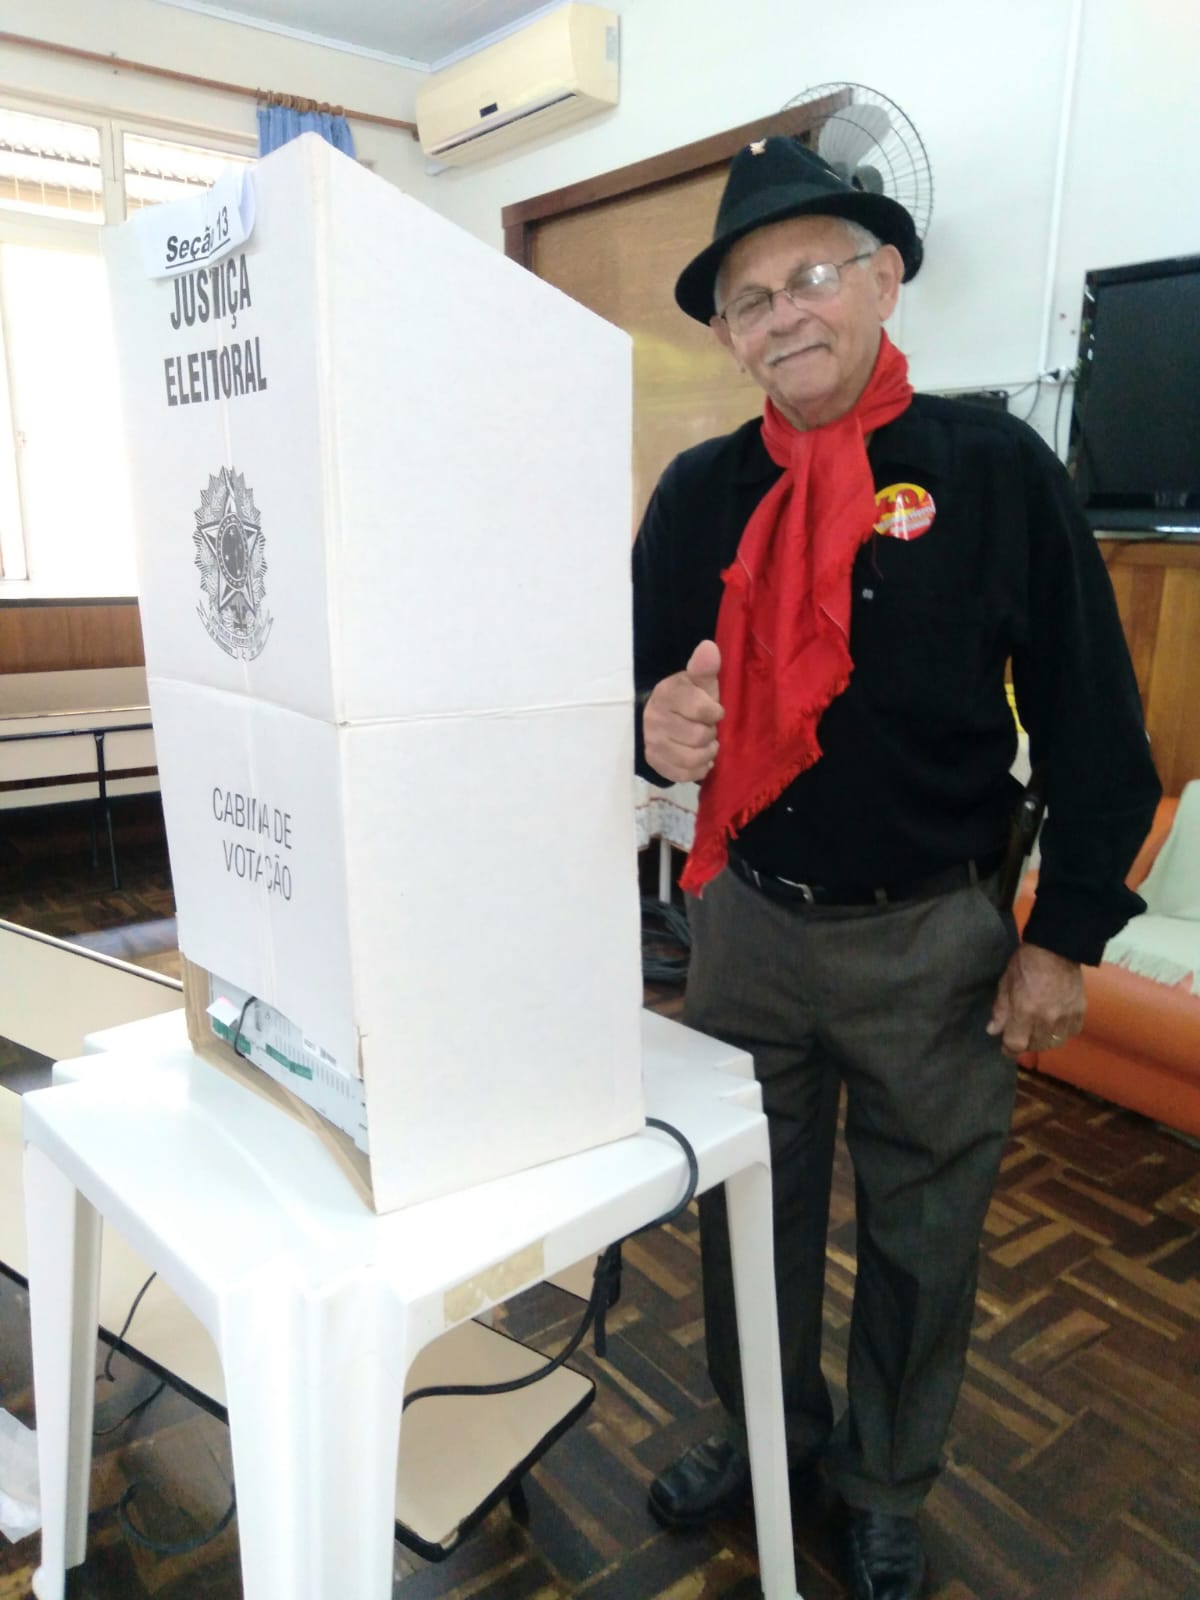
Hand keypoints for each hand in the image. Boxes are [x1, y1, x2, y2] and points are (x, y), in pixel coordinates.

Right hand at [643, 640, 723, 783]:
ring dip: (707, 753)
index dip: (715, 713)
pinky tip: (700, 758)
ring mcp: (652, 743)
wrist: (661, 717)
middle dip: (710, 733)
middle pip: (699, 737)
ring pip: (693, 758)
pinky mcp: (655, 762)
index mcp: (666, 694)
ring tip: (706, 744)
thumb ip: (704, 667)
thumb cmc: (688, 698)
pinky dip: (698, 769)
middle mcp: (654, 719)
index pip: (702, 710)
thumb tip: (709, 647)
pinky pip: (684, 774)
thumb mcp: (697, 681)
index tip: (714, 711)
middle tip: (707, 728)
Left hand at [986, 943, 1085, 1058]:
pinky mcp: (1080, 1011)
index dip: (1009, 1050)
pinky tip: (1056, 1023)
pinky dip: (1062, 1031)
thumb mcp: (1006, 983)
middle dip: (1025, 1043)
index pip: (1016, 1044)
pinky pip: (1071, 1032)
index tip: (1006, 1047)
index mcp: (1025, 1011)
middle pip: (1035, 1046)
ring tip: (1038, 1030)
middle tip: (1021, 1033)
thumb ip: (1000, 1010)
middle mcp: (1047, 1019)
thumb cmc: (1026, 962)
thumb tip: (993, 1030)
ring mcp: (1066, 1017)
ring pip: (1054, 1042)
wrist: (1057, 948)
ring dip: (1044, 1040)